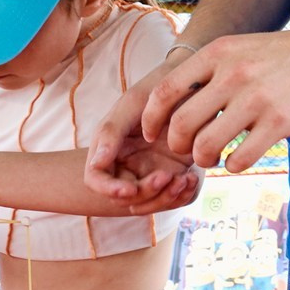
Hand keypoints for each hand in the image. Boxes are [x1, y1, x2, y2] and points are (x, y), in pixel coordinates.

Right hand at [84, 66, 190, 202]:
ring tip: (184, 178)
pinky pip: (176, 198)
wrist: (191, 85)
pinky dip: (183, 194)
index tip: (130, 189)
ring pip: (151, 203)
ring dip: (166, 197)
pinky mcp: (175, 174)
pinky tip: (192, 176)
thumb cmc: (155, 90)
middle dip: (146, 193)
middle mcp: (128, 165)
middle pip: (127, 198)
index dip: (109, 189)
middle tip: (167, 176)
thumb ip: (111, 132)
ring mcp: (152, 171)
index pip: (96, 180)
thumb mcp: (132, 104)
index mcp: (110, 149)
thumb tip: (97, 164)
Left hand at [143, 19, 289, 172]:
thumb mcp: (242, 48)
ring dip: (205, 160)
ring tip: (215, 158)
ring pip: (207, 145)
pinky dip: (234, 166)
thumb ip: (211, 70)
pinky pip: (241, 158)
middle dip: (178, 147)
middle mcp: (233, 74)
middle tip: (187, 152)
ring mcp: (257, 98)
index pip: (166, 90)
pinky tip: (240, 160)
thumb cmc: (286, 55)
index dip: (152, 118)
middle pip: (182, 124)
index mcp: (219, 53)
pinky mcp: (280, 121)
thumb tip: (176, 104)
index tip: (153, 134)